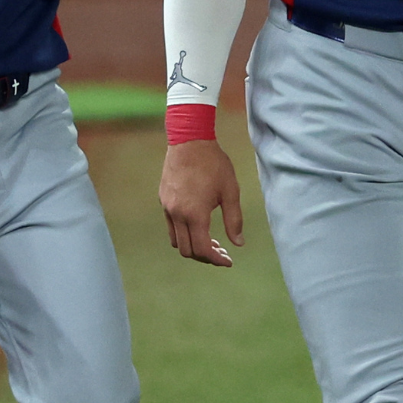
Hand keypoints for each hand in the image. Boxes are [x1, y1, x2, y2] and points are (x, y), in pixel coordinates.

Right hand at [160, 140, 244, 266]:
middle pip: (188, 250)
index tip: (228, 261)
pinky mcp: (163, 201)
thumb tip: (238, 243)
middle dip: (206, 256)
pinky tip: (197, 226)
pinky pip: (171, 227)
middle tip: (222, 252)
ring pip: (176, 241)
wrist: (189, 140)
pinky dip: (183, 234)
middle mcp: (177, 214)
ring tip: (211, 241)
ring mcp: (167, 208)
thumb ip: (234, 220)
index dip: (216, 260)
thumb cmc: (214, 164)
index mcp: (195, 214)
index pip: (203, 249)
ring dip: (193, 247)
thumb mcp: (230, 191)